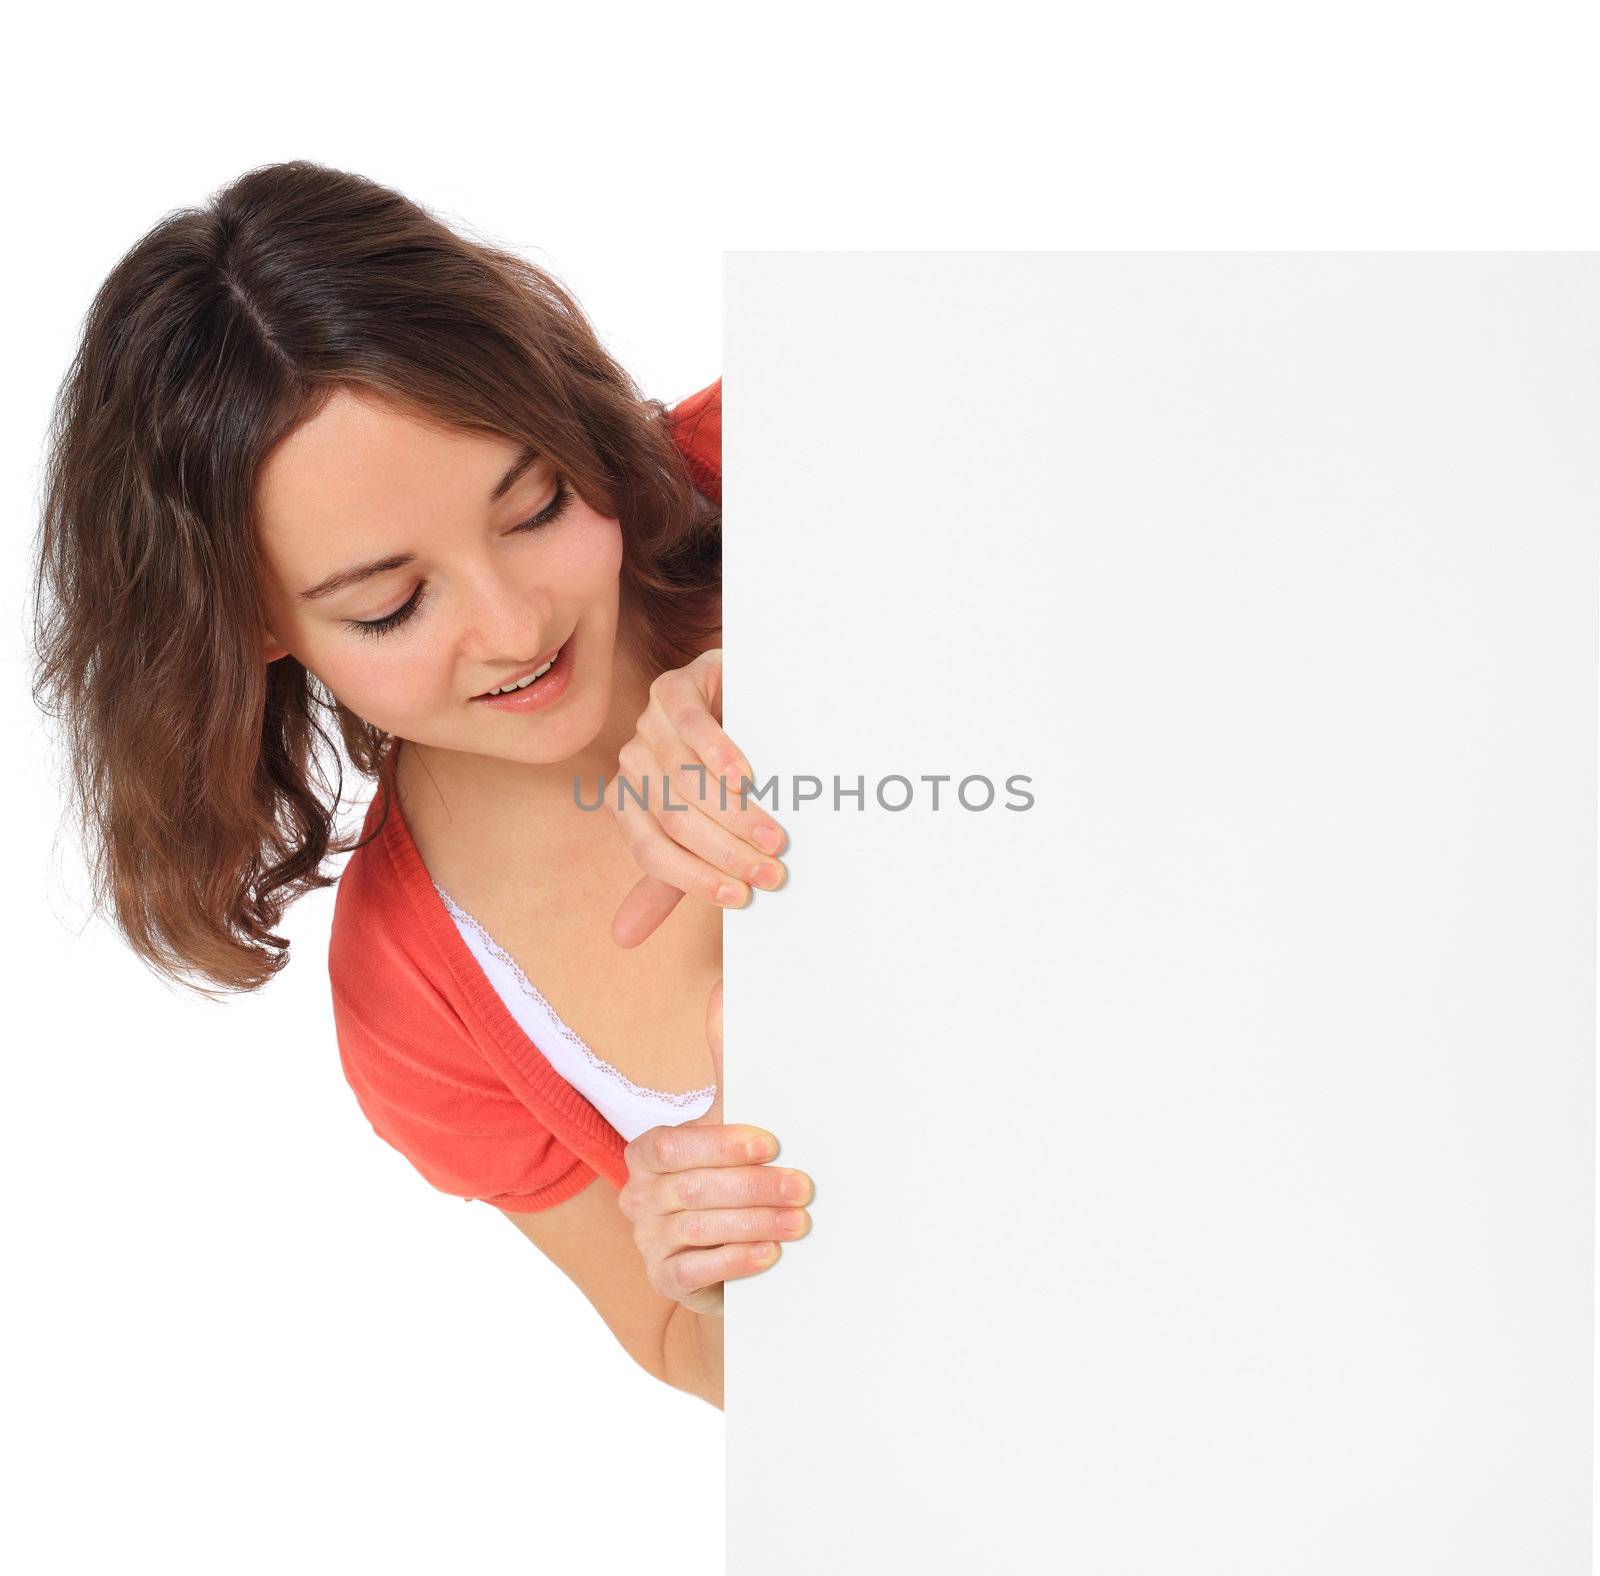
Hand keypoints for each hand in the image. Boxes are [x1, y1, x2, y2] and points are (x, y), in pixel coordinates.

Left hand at [609, 649, 789, 947]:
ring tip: (773, 836)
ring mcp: (649, 724)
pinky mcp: (673, 688)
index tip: (741, 898)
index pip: (652, 852)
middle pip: (673, 819)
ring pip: (684, 778)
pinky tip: (744, 777)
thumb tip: (621, 939)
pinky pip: (687, 725)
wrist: (745, 697)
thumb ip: (669, 878)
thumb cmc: (726, 774)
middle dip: (724, 852)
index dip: (695, 878)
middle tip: (771, 871)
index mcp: (631, 802)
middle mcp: (633, 763)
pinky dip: (716, 754)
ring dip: (732, 814)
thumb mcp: (700, 829)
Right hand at [617, 978, 812, 1315]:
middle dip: (752, 1187)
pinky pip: (692, 1271)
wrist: (731, 1252)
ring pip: (695, 1229)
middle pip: (688, 1188)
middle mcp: (638, 1195)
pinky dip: (734, 1261)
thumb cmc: (733, 1177)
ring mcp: (648, 1240)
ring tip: (799, 1222)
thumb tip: (725, 992)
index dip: (719, 1144)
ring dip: (754, 1224)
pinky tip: (770, 1254)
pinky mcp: (665, 1279)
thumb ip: (724, 1060)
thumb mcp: (730, 1120)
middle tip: (803, 1188)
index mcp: (648, 1153)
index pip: (670, 1145)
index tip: (770, 1143)